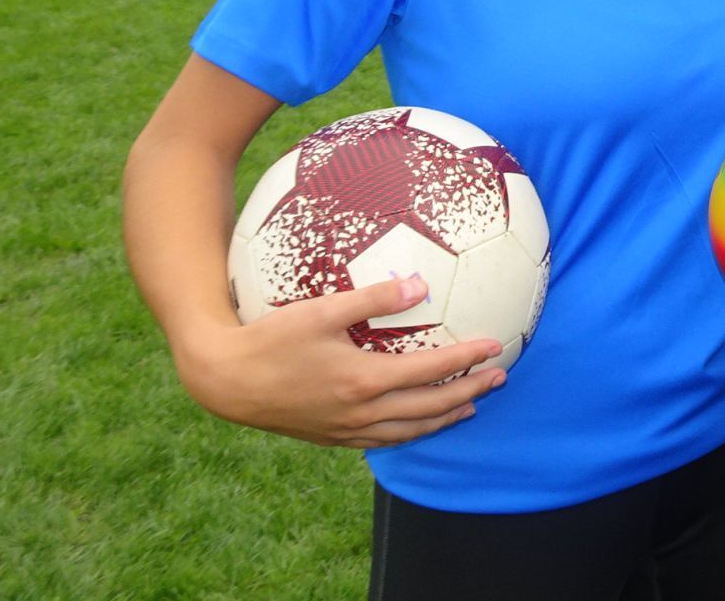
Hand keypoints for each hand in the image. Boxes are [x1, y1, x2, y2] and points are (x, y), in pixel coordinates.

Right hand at [177, 275, 507, 447]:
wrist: (224, 381)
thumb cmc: (271, 338)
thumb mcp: (322, 309)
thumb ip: (372, 298)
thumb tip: (418, 284)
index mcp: (364, 381)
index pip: (431, 372)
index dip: (467, 360)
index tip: (494, 347)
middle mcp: (360, 412)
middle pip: (429, 407)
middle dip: (469, 392)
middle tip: (499, 379)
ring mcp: (345, 430)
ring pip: (409, 430)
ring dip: (444, 418)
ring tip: (470, 406)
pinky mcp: (330, 437)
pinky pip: (381, 440)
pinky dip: (409, 432)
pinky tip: (416, 423)